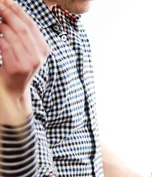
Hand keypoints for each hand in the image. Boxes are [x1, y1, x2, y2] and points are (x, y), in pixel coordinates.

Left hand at [0, 0, 48, 118]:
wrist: (14, 90)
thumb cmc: (18, 65)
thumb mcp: (27, 49)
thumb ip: (24, 33)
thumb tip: (11, 8)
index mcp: (43, 50)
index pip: (31, 25)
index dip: (18, 10)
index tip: (7, 1)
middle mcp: (38, 57)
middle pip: (22, 28)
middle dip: (8, 14)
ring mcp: (28, 63)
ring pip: (12, 36)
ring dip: (1, 26)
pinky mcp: (16, 67)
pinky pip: (4, 46)